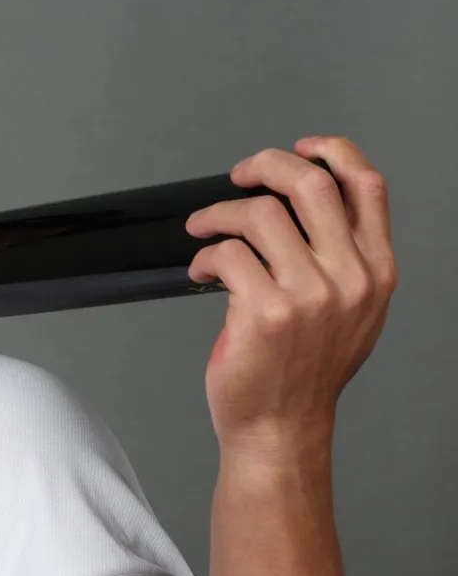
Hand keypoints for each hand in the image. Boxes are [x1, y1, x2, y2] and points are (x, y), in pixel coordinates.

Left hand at [185, 136, 397, 455]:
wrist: (281, 426)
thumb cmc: (304, 372)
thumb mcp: (350, 312)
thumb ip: (343, 260)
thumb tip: (305, 206)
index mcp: (376, 271)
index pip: (366, 186)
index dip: (332, 152)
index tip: (300, 148)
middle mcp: (350, 279)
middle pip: (310, 184)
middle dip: (265, 166)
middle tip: (239, 177)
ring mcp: (309, 295)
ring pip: (260, 214)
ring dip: (220, 215)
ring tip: (204, 230)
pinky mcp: (264, 311)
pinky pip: (226, 254)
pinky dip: (204, 254)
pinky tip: (200, 272)